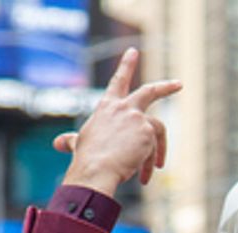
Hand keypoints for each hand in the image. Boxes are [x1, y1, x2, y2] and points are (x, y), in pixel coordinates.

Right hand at [54, 49, 180, 192]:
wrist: (96, 170)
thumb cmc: (86, 159)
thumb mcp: (80, 144)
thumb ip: (73, 140)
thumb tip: (58, 143)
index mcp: (107, 107)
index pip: (118, 81)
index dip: (126, 65)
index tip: (133, 51)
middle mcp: (123, 108)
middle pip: (149, 92)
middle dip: (165, 87)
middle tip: (179, 84)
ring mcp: (137, 118)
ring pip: (158, 129)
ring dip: (160, 150)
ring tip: (156, 169)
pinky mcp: (148, 132)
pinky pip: (155, 149)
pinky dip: (151, 164)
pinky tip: (144, 176)